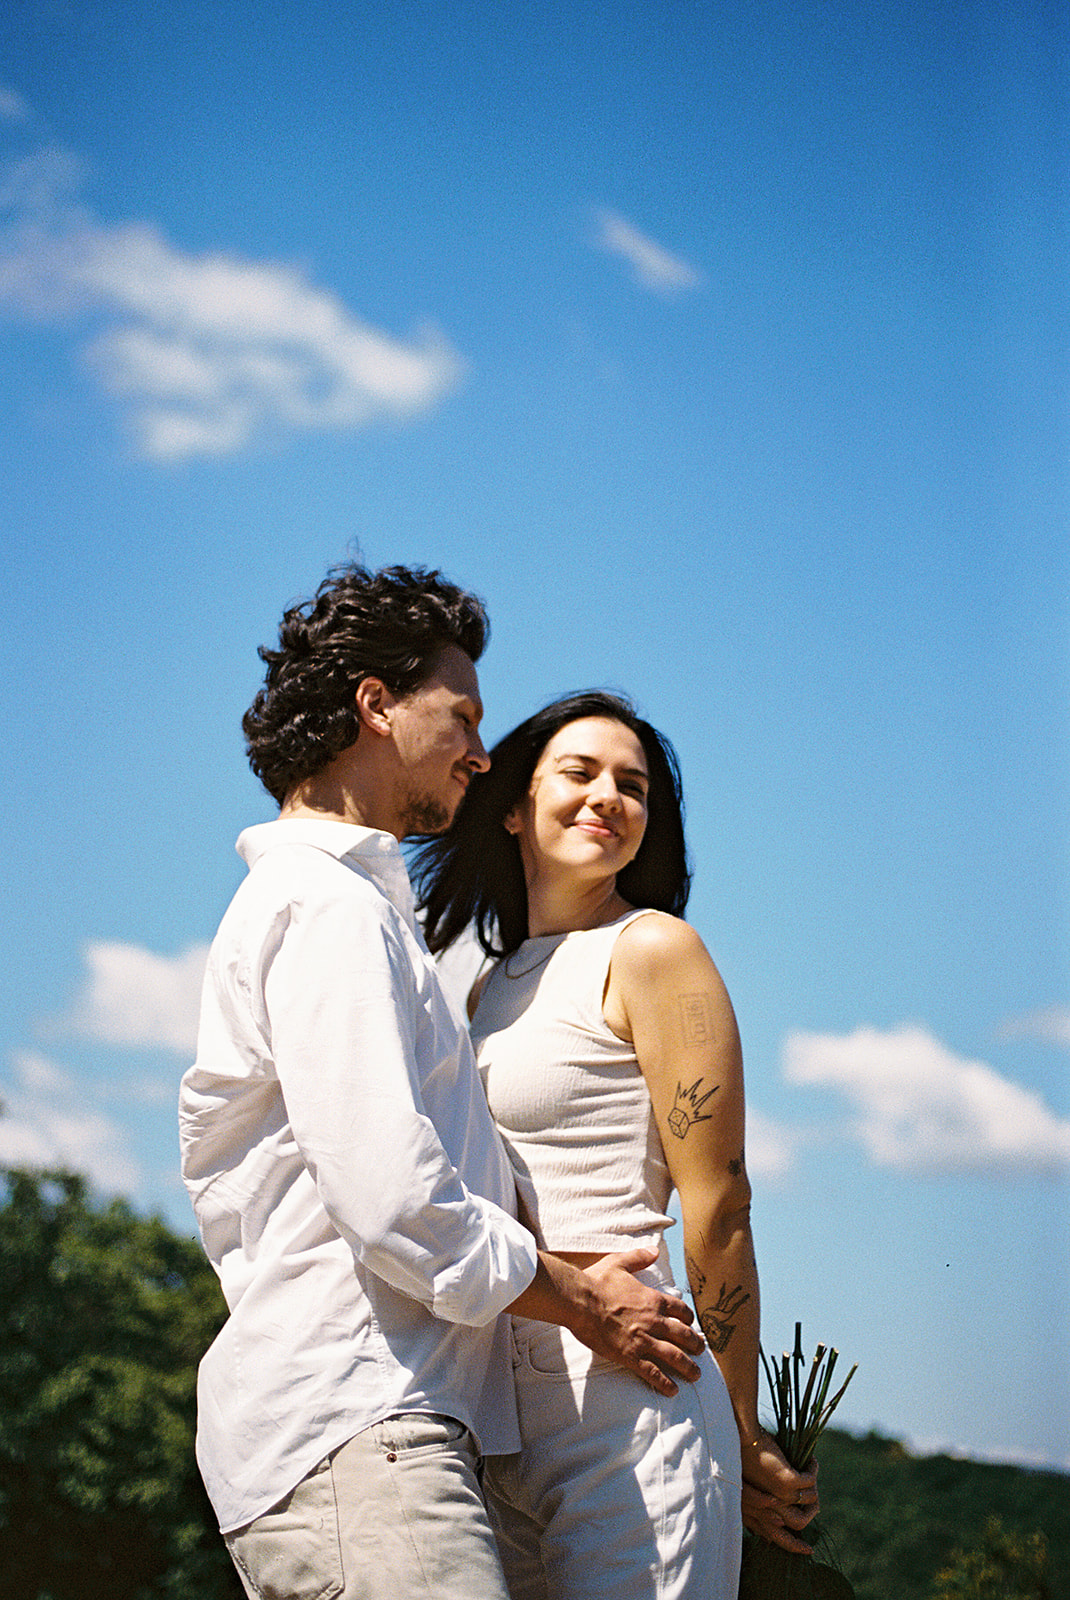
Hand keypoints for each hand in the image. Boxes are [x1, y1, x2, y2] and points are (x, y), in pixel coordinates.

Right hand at [577, 1247, 703, 1395]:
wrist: (580, 1301)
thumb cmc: (597, 1281)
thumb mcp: (619, 1262)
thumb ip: (639, 1257)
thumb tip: (654, 1250)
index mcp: (653, 1300)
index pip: (680, 1310)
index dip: (688, 1318)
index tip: (691, 1324)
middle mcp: (653, 1321)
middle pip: (683, 1335)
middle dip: (695, 1344)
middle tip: (701, 1351)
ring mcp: (643, 1340)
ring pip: (673, 1356)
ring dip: (687, 1367)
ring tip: (696, 1375)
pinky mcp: (630, 1356)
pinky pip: (652, 1372)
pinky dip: (664, 1383)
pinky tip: (672, 1391)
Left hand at [740, 1429, 819, 1553]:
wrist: (740, 1436)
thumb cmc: (743, 1455)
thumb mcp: (748, 1485)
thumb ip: (760, 1503)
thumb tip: (776, 1518)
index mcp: (755, 1510)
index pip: (774, 1536)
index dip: (790, 1544)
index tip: (803, 1547)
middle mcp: (768, 1506)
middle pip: (793, 1529)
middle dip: (803, 1535)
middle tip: (812, 1537)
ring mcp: (779, 1494)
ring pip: (809, 1503)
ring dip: (814, 1491)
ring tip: (812, 1475)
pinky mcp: (787, 1480)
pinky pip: (810, 1482)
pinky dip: (813, 1470)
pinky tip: (811, 1461)